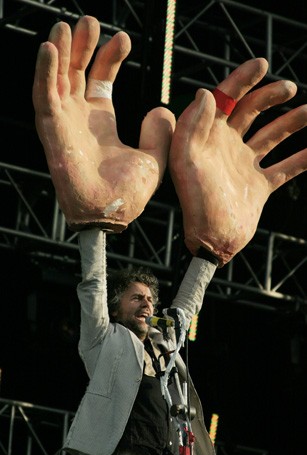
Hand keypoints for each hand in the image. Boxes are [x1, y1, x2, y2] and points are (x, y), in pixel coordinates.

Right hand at [33, 16, 174, 231]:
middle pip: (75, 72)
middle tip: (89, 20)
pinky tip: (50, 48)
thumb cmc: (128, 193)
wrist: (110, 214)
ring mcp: (63, 122)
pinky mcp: (52, 130)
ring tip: (67, 25)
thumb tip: (163, 110)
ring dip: (60, 51)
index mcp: (101, 122)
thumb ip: (159, 135)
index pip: (100, 79)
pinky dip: (44, 72)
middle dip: (81, 45)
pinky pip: (44, 96)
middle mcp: (79, 118)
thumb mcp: (152, 159)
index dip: (109, 56)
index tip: (123, 38)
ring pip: (56, 78)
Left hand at [169, 58, 306, 265]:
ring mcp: (245, 165)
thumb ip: (191, 128)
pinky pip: (287, 167)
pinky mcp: (260, 185)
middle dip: (268, 96)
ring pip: (272, 136)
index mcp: (208, 138)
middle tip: (288, 88)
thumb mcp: (186, 162)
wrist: (213, 240)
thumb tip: (207, 93)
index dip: (240, 80)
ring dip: (291, 121)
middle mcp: (227, 148)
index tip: (261, 64)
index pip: (224, 100)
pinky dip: (303, 158)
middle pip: (250, 112)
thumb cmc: (196, 203)